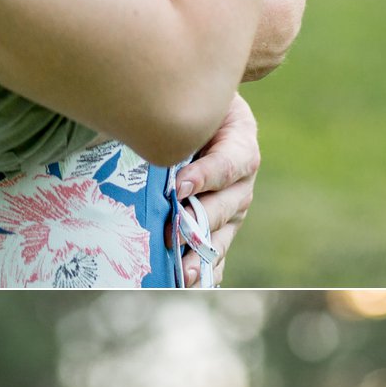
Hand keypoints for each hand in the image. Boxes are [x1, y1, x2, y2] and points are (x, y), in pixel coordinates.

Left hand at [177, 90, 260, 268]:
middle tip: (171, 233)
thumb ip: (179, 119)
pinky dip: (203, 270)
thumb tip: (143, 129)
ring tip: (184, 273)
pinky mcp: (221, 230)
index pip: (230, 162)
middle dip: (197, 221)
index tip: (179, 187)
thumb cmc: (189, 108)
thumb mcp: (191, 103)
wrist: (197, 124)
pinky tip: (187, 283)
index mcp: (240, 143)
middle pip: (227, 205)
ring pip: (222, 235)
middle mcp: (242, 181)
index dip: (206, 176)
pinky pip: (216, 254)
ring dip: (201, 255)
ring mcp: (233, 209)